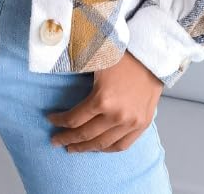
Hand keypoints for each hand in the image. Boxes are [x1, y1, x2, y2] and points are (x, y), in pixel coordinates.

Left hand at [46, 50, 163, 152]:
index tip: (51, 120)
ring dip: (85, 147)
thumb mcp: (95, 61)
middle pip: (86, 135)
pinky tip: (97, 147)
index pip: (74, 119)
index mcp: (102, 99)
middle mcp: (116, 115)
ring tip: (73, 148)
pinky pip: (122, 145)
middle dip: (67, 138)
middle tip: (55, 141)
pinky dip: (107, 149)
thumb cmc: (122, 55)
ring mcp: (131, 122)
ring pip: (102, 144)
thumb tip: (54, 72)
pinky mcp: (142, 124)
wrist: (152, 56)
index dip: (60, 121)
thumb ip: (77, 72)